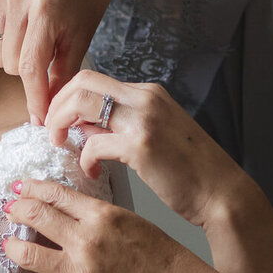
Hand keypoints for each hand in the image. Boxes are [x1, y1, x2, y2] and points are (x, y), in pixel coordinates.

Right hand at [0, 0, 119, 122]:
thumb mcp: (85, 30)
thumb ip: (65, 68)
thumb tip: (50, 106)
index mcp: (46, 11)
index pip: (31, 69)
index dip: (36, 99)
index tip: (42, 119)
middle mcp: (18, 1)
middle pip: (12, 66)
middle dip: (31, 76)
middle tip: (52, 68)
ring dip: (18, 59)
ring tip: (40, 44)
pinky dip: (9, 39)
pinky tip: (28, 24)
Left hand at [0, 176, 215, 272]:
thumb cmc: (162, 258)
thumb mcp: (130, 222)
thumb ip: (96, 217)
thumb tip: (63, 215)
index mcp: (102, 216)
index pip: (55, 194)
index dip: (31, 190)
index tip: (19, 190)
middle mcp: (87, 241)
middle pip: (35, 217)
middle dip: (17, 211)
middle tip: (10, 211)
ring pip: (28, 255)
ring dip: (15, 248)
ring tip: (11, 247)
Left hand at [40, 70, 252, 228]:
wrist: (221, 193)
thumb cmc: (189, 171)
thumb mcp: (152, 136)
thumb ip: (117, 126)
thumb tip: (82, 126)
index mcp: (148, 93)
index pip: (93, 79)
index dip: (65, 96)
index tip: (55, 118)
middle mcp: (146, 97)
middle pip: (81, 81)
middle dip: (56, 104)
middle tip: (50, 131)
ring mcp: (144, 118)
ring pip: (81, 102)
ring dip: (61, 123)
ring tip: (61, 145)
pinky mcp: (141, 144)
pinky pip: (93, 143)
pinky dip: (85, 158)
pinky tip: (92, 172)